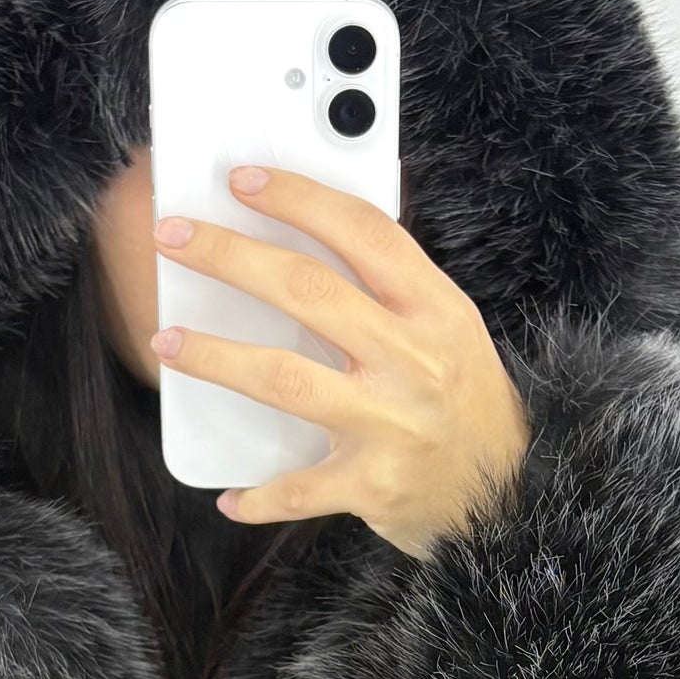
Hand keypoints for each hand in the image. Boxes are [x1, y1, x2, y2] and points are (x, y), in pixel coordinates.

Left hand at [148, 165, 531, 557]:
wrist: (512, 497)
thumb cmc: (467, 404)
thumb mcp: (449, 329)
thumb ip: (391, 287)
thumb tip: (307, 228)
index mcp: (438, 310)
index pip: (365, 232)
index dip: (300, 199)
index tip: (243, 181)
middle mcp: (416, 361)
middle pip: (309, 292)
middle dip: (231, 257)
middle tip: (175, 238)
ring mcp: (393, 425)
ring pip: (285, 379)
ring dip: (215, 357)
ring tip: (167, 341)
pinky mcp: (374, 485)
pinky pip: (299, 488)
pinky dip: (259, 495)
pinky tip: (229, 495)